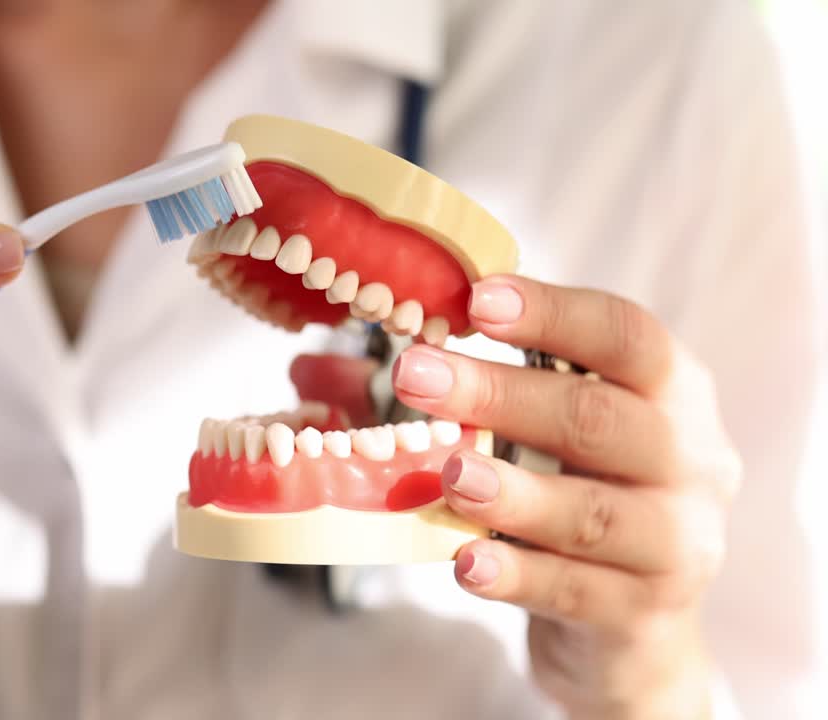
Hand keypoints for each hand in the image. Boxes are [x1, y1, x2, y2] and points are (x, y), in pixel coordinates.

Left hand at [292, 276, 738, 718]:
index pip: (625, 335)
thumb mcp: (525, 437)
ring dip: (513, 491)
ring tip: (447, 474)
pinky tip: (465, 563)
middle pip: (598, 417)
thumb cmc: (571, 495)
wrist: (635, 623)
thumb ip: (432, 398)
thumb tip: (310, 369)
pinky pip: (576, 590)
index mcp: (667, 391)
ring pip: (592, 512)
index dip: (553, 313)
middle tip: (416, 375)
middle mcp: (689, 459)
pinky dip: (517, 574)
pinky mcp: (644, 612)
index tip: (476, 298)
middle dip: (501, 395)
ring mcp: (676, 541)